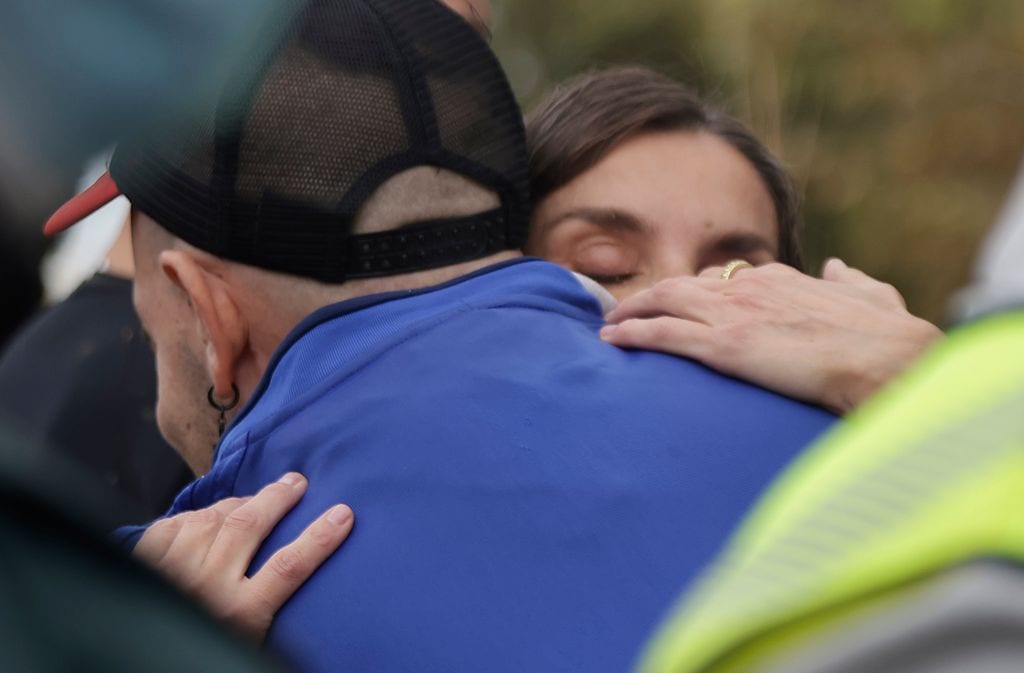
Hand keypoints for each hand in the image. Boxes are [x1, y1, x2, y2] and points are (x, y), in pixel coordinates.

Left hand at [134, 473, 353, 641]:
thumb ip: (264, 605)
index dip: (319, 537)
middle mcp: (206, 585)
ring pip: (215, 517)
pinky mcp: (147, 559)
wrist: (138, 659)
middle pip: (250, 525)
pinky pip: (179, 522)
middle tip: (297, 481)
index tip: (343, 514)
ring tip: (259, 496)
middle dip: (279, 497)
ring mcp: (173, 568)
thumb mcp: (247, 638)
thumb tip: (293, 567)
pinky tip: (210, 516)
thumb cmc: (200, 652)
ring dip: (240, 502)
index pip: (289, 566)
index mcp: (239, 614)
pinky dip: (198, 516)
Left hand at [600, 259, 942, 413]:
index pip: (723, 280)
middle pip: (683, 285)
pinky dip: (634, 334)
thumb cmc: (887, 337)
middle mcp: (749, 288)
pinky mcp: (725, 346)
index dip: (695, 292)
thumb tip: (840, 267)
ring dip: (630, 313)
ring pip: (664, 303)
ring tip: (608, 326)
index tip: (678, 303)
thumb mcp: (873, 295)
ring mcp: (734, 315)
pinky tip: (612, 342)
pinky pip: (665, 334)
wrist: (887, 359)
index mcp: (780, 279)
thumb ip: (852, 281)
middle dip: (650, 296)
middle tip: (624, 311)